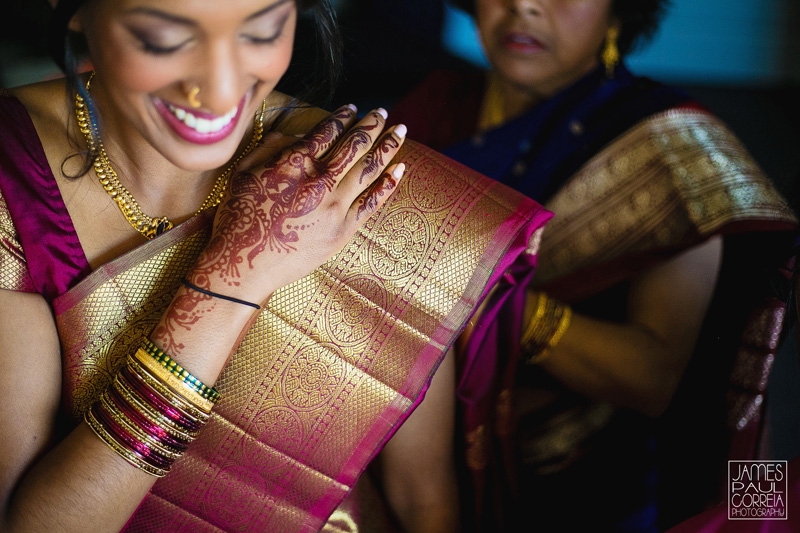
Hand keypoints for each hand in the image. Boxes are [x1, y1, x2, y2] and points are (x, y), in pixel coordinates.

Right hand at [191, 105, 406, 301]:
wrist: (245, 263)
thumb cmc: (239, 217)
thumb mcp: (243, 172)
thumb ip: (271, 148)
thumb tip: (299, 136)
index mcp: (295, 162)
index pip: (327, 131)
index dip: (343, 116)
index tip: (354, 108)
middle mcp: (319, 180)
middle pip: (354, 144)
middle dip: (372, 125)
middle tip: (383, 113)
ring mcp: (334, 206)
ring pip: (369, 168)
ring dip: (387, 146)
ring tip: (400, 131)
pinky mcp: (343, 230)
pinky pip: (372, 202)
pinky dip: (388, 184)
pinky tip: (400, 169)